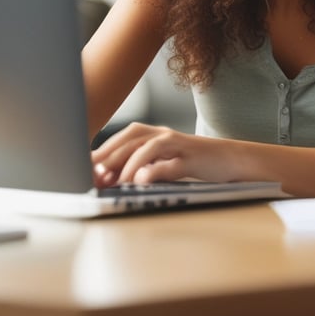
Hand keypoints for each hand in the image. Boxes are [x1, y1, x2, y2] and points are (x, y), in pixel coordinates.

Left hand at [91, 122, 215, 185]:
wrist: (230, 160)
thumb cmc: (192, 162)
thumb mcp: (164, 162)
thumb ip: (140, 166)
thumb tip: (108, 178)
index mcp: (155, 134)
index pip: (123, 137)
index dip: (103, 150)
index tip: (84, 168)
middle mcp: (165, 135)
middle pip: (132, 139)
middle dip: (109, 157)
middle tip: (93, 176)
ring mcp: (179, 145)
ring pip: (149, 147)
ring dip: (128, 163)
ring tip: (114, 181)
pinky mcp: (192, 159)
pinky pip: (171, 163)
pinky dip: (154, 170)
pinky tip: (141, 180)